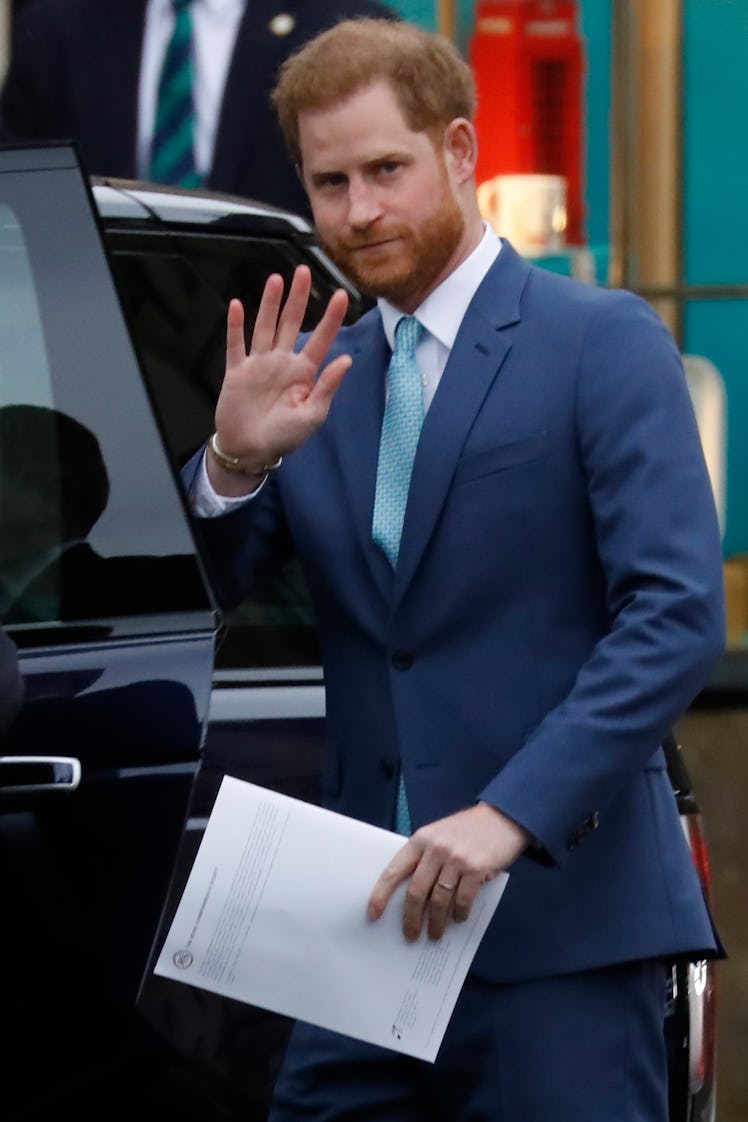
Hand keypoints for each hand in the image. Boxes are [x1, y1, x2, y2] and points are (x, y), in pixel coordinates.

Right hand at [210, 265, 350, 488]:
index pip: (321, 339)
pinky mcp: (237, 372)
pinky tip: (236, 306)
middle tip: (304, 272)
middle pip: (291, 322)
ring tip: (276, 280)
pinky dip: (235, 326)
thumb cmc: (284, 437)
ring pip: (265, 326)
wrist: (251, 450)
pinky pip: (236, 345)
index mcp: (304, 373)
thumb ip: (328, 386)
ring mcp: (259, 365)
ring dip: (270, 303)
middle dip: (298, 298)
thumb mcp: (313, 415)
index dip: (331, 318)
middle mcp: (282, 363)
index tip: (342, 295)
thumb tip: (345, 360)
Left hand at [367, 803, 530, 941]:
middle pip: (416, 891)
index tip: (374, 913)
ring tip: (435, 934)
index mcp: (420, 840)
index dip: (381, 894)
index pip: (394, 870)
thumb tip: (414, 898)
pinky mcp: (476, 869)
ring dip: (436, 922)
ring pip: (439, 900)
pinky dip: (459, 913)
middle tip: (411, 935)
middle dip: (411, 918)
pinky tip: (458, 919)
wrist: (502, 818)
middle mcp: (435, 849)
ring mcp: (456, 859)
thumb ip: (425, 858)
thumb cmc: (467, 830)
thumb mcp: (439, 835)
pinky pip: (463, 899)